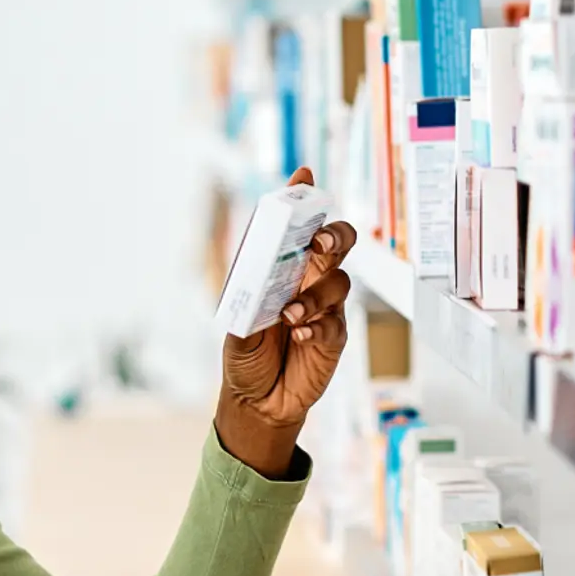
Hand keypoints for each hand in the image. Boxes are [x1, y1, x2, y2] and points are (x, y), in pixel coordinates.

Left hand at [217, 166, 355, 477]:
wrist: (256, 401)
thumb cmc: (245, 355)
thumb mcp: (235, 325)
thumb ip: (247, 299)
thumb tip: (253, 278)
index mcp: (282, 268)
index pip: (297, 226)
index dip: (303, 197)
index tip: (304, 175)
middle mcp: (308, 281)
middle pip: (337, 243)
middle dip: (333, 236)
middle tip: (317, 244)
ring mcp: (324, 308)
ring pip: (338, 282)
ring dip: (314, 296)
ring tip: (289, 316)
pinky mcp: (333, 337)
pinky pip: (334, 322)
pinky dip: (316, 325)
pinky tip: (299, 334)